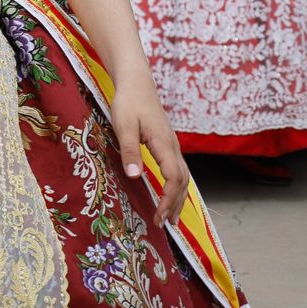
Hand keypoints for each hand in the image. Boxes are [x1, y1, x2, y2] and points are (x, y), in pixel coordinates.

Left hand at [110, 69, 190, 224]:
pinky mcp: (167, 144)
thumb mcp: (123, 125)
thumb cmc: (128, 102)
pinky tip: (169, 194)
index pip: (173, 178)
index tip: (159, 216)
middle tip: (165, 224)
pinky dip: (176, 186)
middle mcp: (173, 147)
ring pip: (183, 177)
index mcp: (164, 144)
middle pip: (182, 182)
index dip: (168, 199)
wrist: (137, 83)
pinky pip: (177, 170)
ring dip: (178, 198)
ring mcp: (172, 145)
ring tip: (170, 218)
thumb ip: (129, 150)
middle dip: (175, 204)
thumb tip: (135, 178)